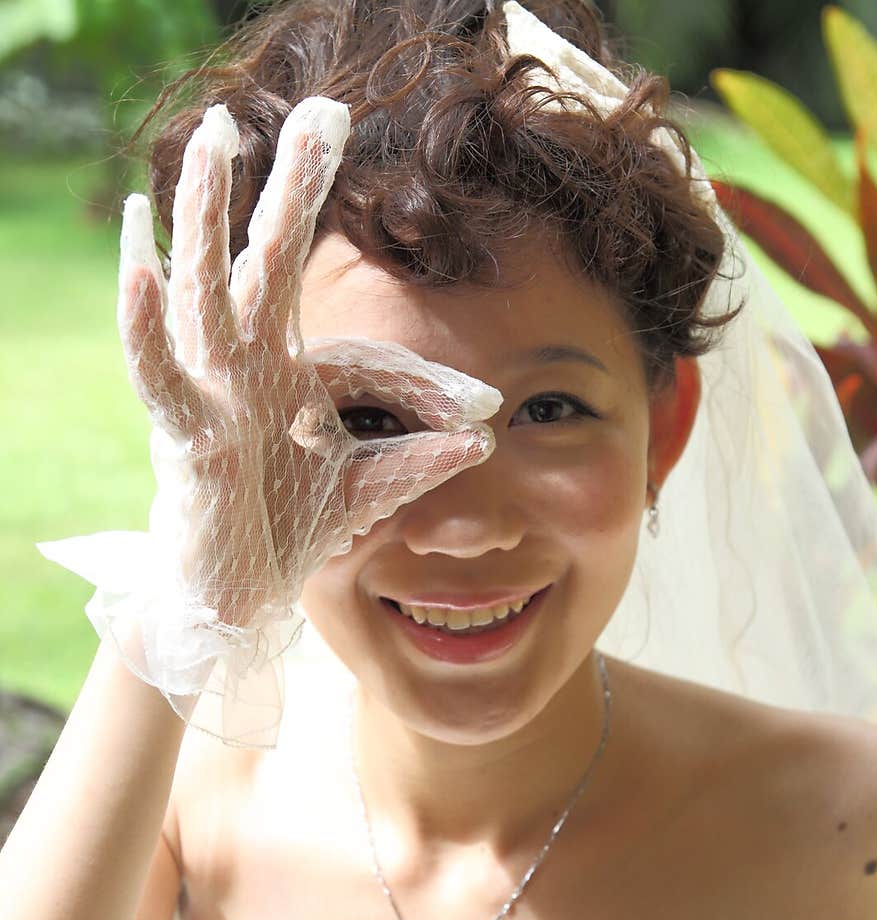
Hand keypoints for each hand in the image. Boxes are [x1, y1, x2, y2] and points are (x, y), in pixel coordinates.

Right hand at [117, 97, 501, 634]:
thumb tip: (485, 439)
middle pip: (269, 268)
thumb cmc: (283, 533)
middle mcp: (249, 374)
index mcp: (291, 380)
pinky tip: (143, 265)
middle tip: (323, 113)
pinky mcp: (184, 438)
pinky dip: (146, 326)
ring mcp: (213, 399)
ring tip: (212, 140)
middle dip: (294, 194)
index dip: (422, 386)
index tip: (480, 412)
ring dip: (207, 217)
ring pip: (205, 294)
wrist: (231, 601)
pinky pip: (159, 374)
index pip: (362, 358)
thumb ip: (414, 465)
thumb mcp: (360, 492)